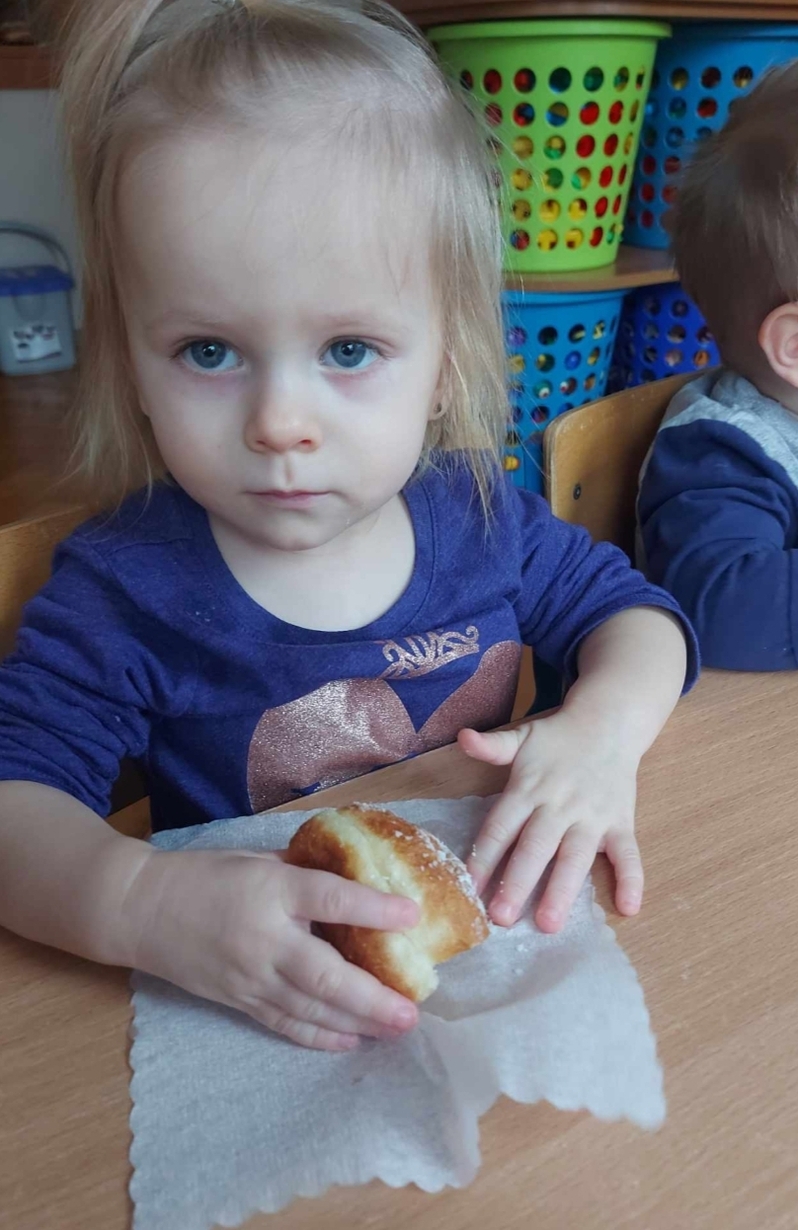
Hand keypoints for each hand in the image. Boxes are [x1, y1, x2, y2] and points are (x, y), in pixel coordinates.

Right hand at [121, 847, 420, 1050]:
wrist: (141, 909)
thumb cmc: (205, 875)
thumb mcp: (257, 860)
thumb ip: (303, 873)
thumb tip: (356, 881)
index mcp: (271, 890)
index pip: (329, 899)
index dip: (372, 908)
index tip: (412, 916)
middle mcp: (264, 938)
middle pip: (326, 974)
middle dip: (373, 996)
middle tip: (411, 1010)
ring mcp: (250, 976)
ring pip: (310, 1008)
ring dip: (356, 1022)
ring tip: (395, 1029)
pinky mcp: (238, 1000)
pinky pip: (284, 1023)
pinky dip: (319, 1036)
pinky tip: (351, 1040)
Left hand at [459, 709, 642, 932]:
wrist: (609, 722)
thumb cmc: (557, 738)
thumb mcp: (522, 737)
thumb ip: (492, 746)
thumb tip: (462, 737)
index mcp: (529, 788)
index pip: (501, 827)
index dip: (483, 858)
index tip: (469, 889)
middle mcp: (559, 805)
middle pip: (535, 847)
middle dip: (518, 883)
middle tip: (502, 918)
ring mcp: (592, 816)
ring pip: (576, 857)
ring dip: (563, 890)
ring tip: (549, 923)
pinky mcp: (621, 822)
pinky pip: (628, 853)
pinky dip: (632, 879)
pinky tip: (628, 907)